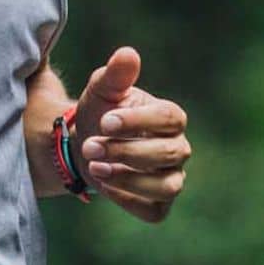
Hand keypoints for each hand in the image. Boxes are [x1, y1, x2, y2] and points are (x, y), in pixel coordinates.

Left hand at [70, 47, 188, 224]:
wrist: (86, 146)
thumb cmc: (101, 113)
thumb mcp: (102, 90)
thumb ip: (116, 74)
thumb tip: (127, 54)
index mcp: (170, 118)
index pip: (170, 118)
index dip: (139, 121)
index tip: (106, 121)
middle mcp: (177, 149)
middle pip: (168, 153)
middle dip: (127, 151)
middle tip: (91, 147)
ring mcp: (171, 178)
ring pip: (167, 186)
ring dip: (130, 179)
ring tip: (95, 168)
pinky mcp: (158, 204)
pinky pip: (154, 211)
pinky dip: (131, 202)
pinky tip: (105, 188)